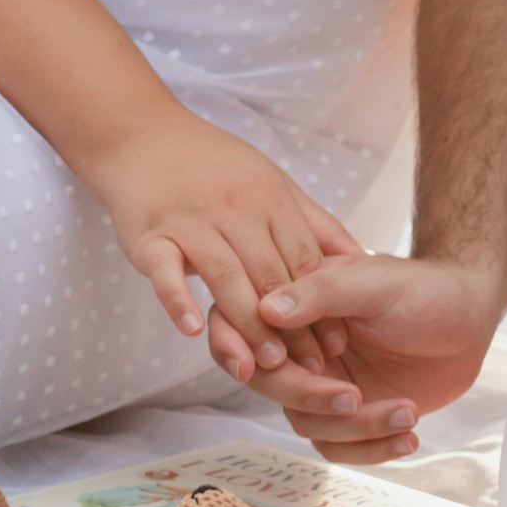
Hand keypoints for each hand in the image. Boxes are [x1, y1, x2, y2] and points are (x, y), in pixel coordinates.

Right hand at [90, 109, 365, 404]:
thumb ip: (315, 223)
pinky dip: (179, 300)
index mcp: (269, 196)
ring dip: (249, 322)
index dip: (323, 303)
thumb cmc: (216, 167)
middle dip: (293, 325)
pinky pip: (165, 271)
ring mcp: (190, 220)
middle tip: (310, 369)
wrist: (143, 137)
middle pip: (269, 273)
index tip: (338, 344)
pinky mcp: (149, 235)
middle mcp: (234, 207)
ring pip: (225, 276)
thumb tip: (364, 258)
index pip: (303, 259)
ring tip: (267, 364)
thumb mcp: (274, 182)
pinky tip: (194, 329)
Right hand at [259, 252, 506, 461]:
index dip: (235, 348)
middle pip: (272, 385)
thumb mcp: (374, 280)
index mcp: (293, 303)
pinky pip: (341, 446)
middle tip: (356, 396)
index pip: (240, 324)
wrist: (470, 316)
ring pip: (308, 423)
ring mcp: (323, 382)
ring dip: (356, 427)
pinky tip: (410, 435)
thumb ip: (322, 293)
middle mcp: (298, 346)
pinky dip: (373, 449)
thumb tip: (267, 309)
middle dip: (312, 397)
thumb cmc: (422, 287)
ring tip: (408, 411)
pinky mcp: (350, 414)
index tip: (258, 368)